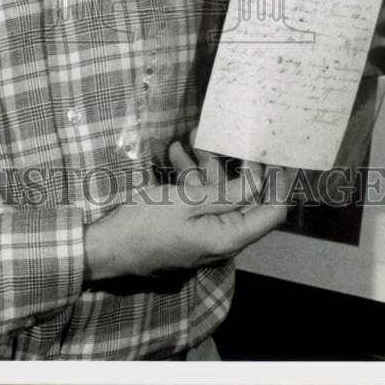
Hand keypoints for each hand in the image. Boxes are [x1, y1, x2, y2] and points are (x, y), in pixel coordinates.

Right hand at [84, 141, 290, 281]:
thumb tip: (259, 184)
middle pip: (242, 200)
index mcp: (227, 237)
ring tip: (191, 138)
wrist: (105, 248)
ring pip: (216, 196)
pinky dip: (189, 180)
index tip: (276, 155)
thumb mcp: (186, 201)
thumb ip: (226, 194)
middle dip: (234, 165)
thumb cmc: (145, 224)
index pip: (271, 213)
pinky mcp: (185, 229)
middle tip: (226, 136)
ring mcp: (202, 235)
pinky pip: (197, 202)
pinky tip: (173, 154)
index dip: (278, 185)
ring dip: (205, 167)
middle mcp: (220, 239)